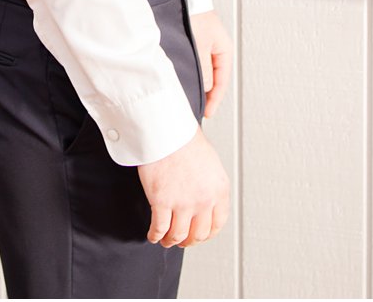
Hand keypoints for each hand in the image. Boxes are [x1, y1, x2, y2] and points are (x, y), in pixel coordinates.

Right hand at [136, 128, 228, 247]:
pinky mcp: (161, 203)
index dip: (207, 234)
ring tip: (165, 240)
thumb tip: (203, 197)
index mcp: (219, 190)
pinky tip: (153, 234)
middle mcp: (204, 200)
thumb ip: (209, 183)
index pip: (217, 223)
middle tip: (182, 239)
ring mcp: (183, 203)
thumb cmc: (183, 139)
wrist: (166, 130)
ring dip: (171, 241)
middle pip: (198, 234)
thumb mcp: (209, 161)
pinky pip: (159, 228)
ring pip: (178, 235)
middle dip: (189, 240)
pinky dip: (155, 235)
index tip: (199, 235)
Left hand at [190, 11, 233, 118]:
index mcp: (224, 50)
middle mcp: (217, 50)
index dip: (214, 99)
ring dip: (199, 86)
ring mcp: (206, 47)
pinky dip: (193, 75)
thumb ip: (204, 68)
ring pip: (205, 73)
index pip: (221, 82)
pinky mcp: (195, 44)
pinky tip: (185, 82)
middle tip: (197, 111)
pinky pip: (197, 65)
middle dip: (207, 95)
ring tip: (190, 100)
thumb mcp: (200, 45)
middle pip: (214, 79)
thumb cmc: (194, 15)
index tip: (207, 113)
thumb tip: (207, 88)